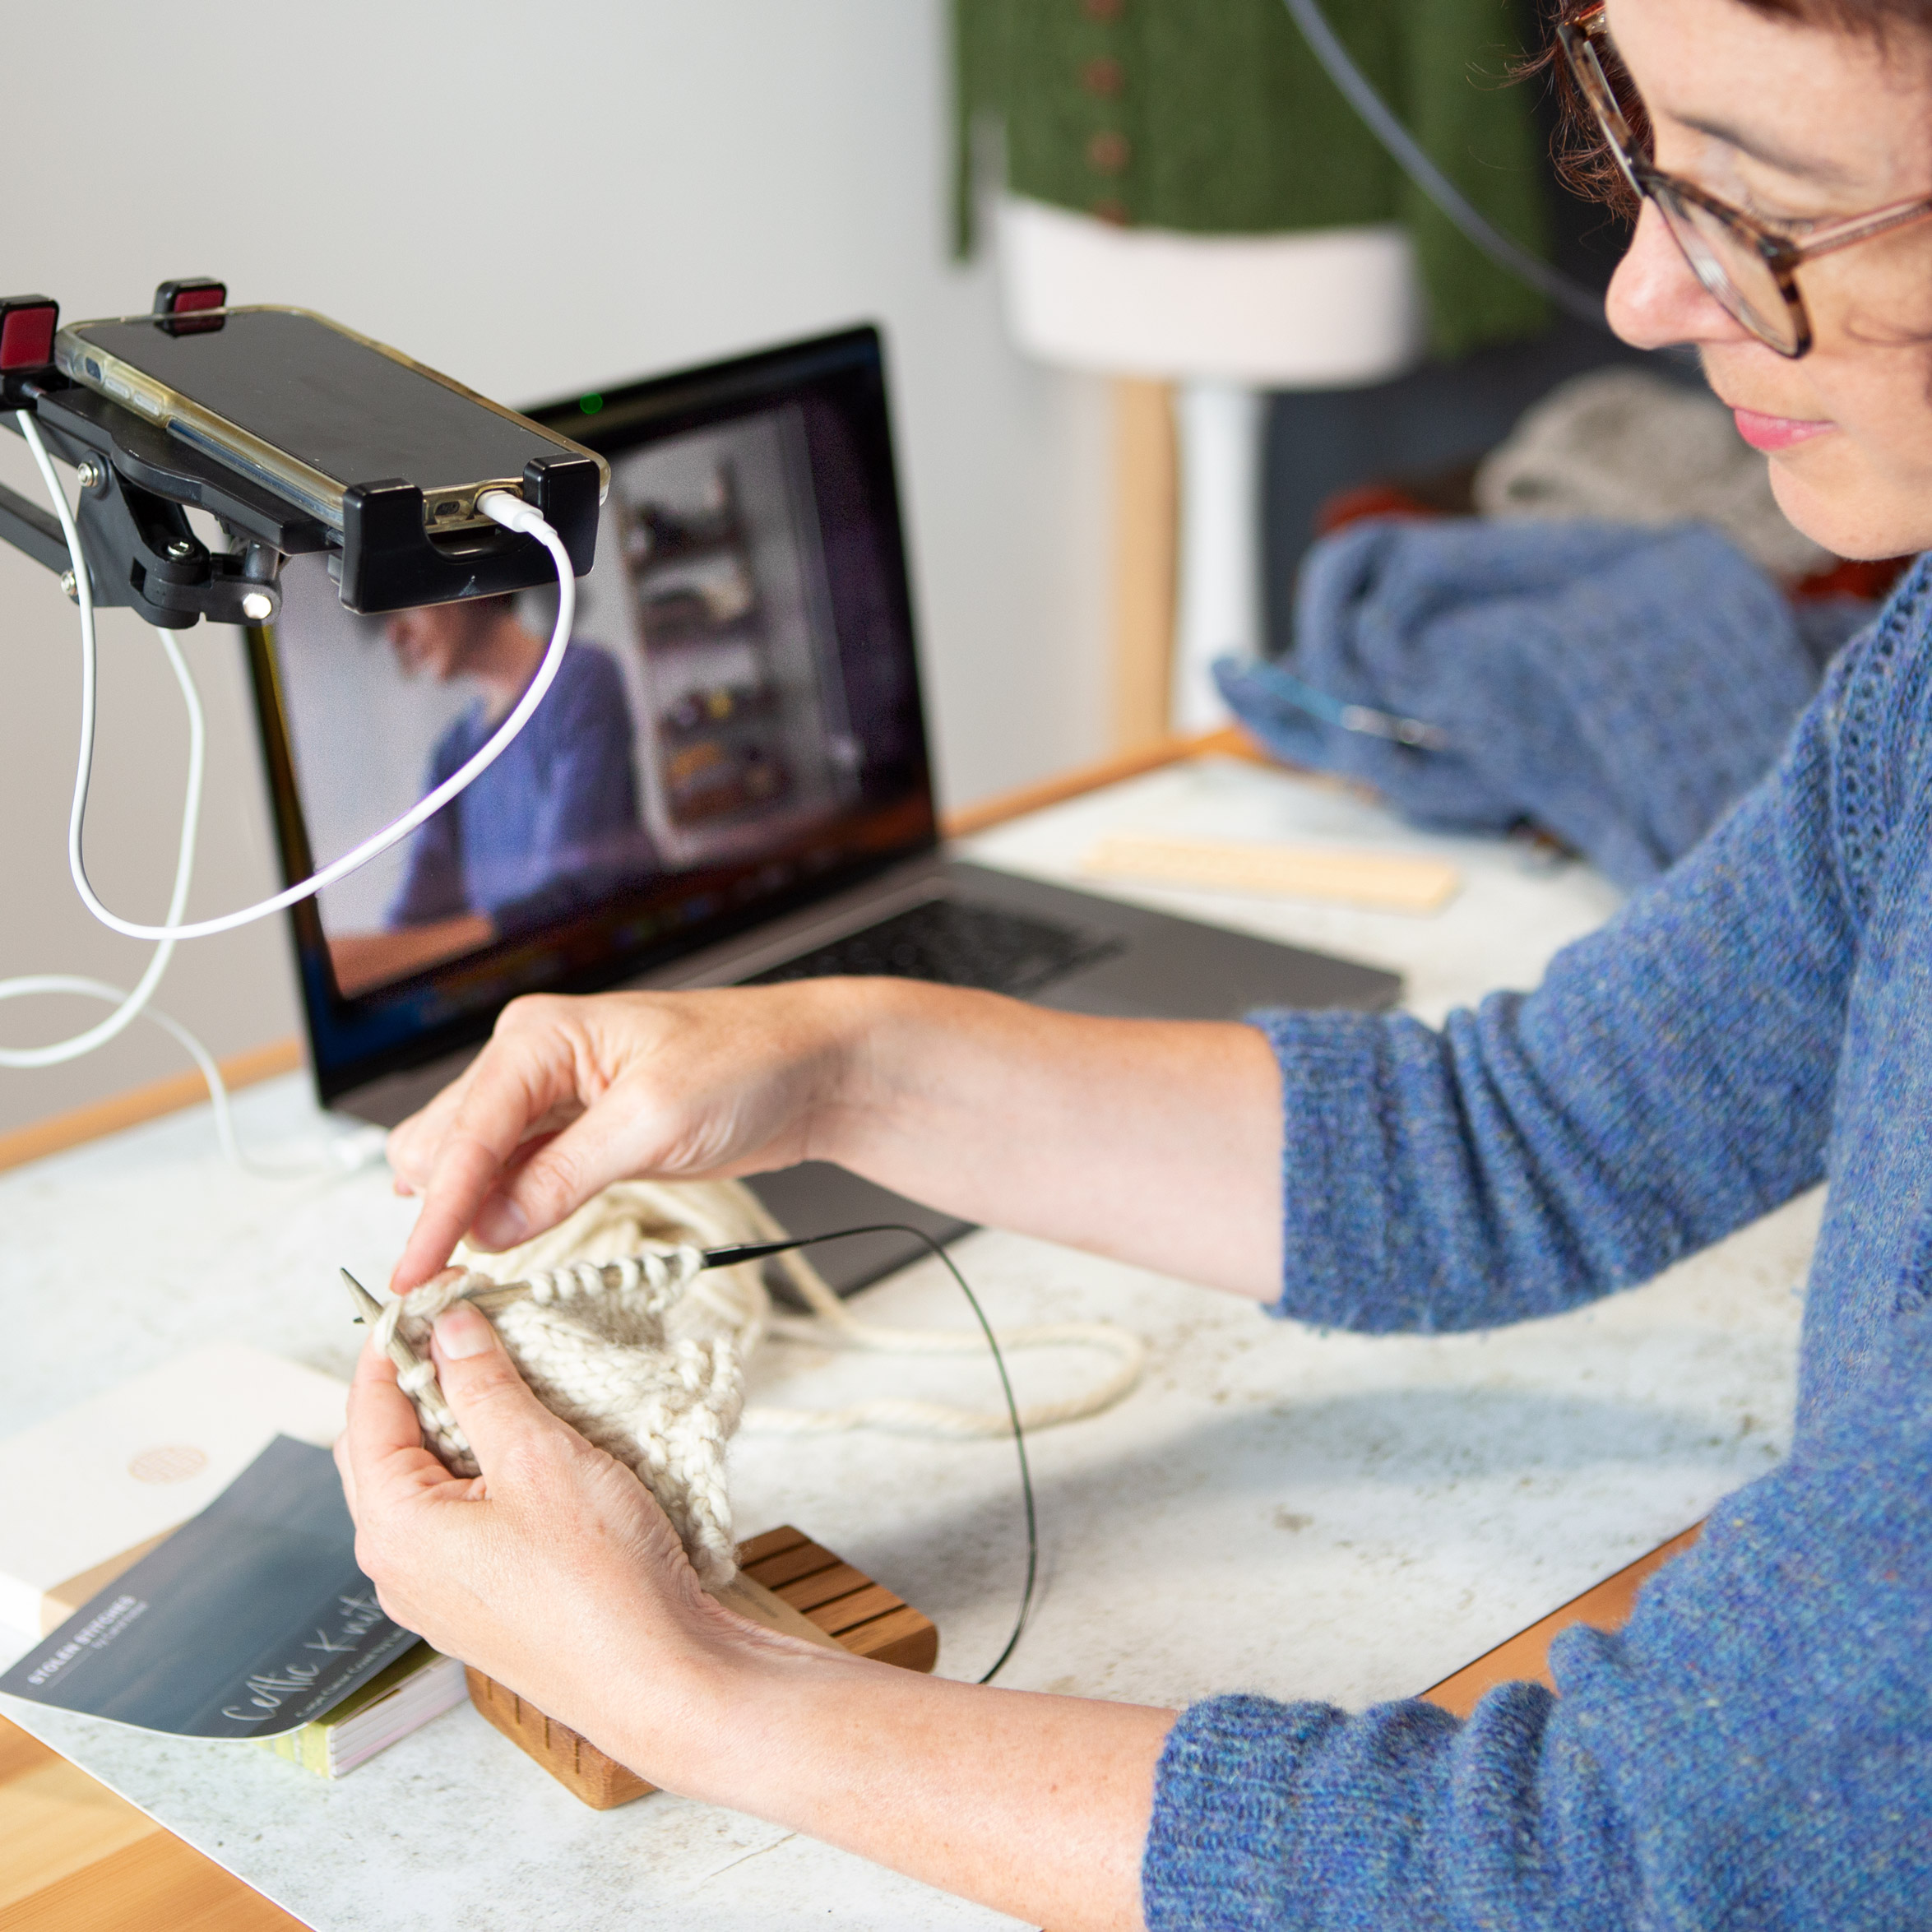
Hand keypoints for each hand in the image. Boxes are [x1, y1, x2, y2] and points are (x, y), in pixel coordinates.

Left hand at [335, 1299, 796, 1769]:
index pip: (367, 1408)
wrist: (662, 1680)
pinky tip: (539, 1448)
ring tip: (517, 1379)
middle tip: (478, 1326)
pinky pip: (464, 1519)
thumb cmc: (602, 1581)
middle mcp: (400, 1567)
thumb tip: (450, 1330)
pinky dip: (489, 1471)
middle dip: (428, 1380)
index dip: (400, 1338)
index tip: (438, 1290)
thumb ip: (485, 1386)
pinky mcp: (486, 1605)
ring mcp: (441, 1593)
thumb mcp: (541, 1458)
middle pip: (388, 1445)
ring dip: (465, 1425)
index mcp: (394, 1527)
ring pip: (430, 1482)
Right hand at [384, 983, 865, 1291]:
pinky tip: (500, 1246)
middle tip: (436, 1285)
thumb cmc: (749, 1062)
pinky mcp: (577, 1135)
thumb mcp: (656, 1120)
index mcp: (539, 1036)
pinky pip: (513, 1177)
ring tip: (462, 1275)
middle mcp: (532, 1060)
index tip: (412, 1272)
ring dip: (463, 1214)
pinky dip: (501, 1213)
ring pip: (470, 1162)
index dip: (434, 1209)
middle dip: (435, 1208)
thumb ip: (566, 1174)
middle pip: (444, 1142)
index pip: (466, 1131)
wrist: (812, 1068)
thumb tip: (491, 1227)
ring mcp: (552, 1098)